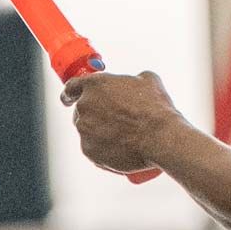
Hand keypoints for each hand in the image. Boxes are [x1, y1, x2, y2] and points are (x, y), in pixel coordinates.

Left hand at [61, 70, 181, 175]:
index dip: (71, 93)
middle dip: (95, 114)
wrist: (160, 138)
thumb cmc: (155, 109)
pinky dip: (104, 148)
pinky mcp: (88, 150)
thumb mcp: (149, 81)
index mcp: (95, 84)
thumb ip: (133, 79)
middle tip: (116, 120)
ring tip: (124, 135)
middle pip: (81, 110)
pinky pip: (93, 148)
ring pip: (87, 130)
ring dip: (100, 132)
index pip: (72, 86)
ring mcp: (84, 129)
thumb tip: (134, 83)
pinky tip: (122, 147)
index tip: (70, 98)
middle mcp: (84, 105)